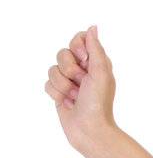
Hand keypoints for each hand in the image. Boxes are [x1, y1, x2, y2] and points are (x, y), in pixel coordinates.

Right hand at [43, 25, 117, 148]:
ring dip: (63, 85)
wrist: (89, 129)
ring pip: (52, 69)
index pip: (79, 39)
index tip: (84, 60)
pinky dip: (57, 94)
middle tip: (81, 83)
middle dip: (69, 70)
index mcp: (95, 62)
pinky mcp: (59, 92)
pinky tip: (68, 103)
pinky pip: (47, 83)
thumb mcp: (101, 72)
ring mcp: (69, 81)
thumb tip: (92, 27)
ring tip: (75, 96)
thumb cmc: (98, 103)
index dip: (77, 47)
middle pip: (62, 53)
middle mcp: (82, 69)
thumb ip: (95, 49)